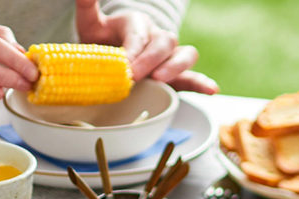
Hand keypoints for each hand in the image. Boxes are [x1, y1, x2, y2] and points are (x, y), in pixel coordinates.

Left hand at [75, 0, 217, 94]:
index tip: (123, 65)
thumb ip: (87, 7)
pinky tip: (211, 90)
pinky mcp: (176, 76)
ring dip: (175, 67)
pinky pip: (193, 77)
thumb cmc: (102, 42)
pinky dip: (202, 83)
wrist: (110, 59)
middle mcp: (157, 37)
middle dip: (150, 59)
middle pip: (164, 41)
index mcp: (137, 23)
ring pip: (185, 54)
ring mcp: (169, 57)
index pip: (140, 32)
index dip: (134, 48)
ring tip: (161, 79)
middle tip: (134, 76)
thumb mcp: (90, 25)